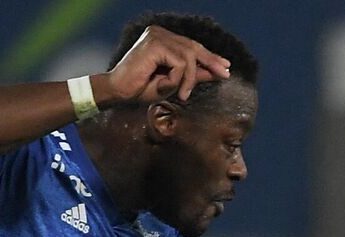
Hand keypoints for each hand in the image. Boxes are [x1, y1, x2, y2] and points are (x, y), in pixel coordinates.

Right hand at [98, 25, 233, 105]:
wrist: (118, 92)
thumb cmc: (141, 88)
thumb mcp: (174, 83)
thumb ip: (193, 75)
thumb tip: (216, 72)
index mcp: (161, 37)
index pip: (191, 45)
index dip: (210, 56)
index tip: (226, 66)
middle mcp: (159, 32)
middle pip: (194, 47)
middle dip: (211, 62)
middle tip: (225, 74)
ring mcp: (156, 35)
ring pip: (189, 57)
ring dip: (189, 79)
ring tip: (182, 94)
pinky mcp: (154, 44)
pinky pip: (180, 64)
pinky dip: (177, 79)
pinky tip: (165, 86)